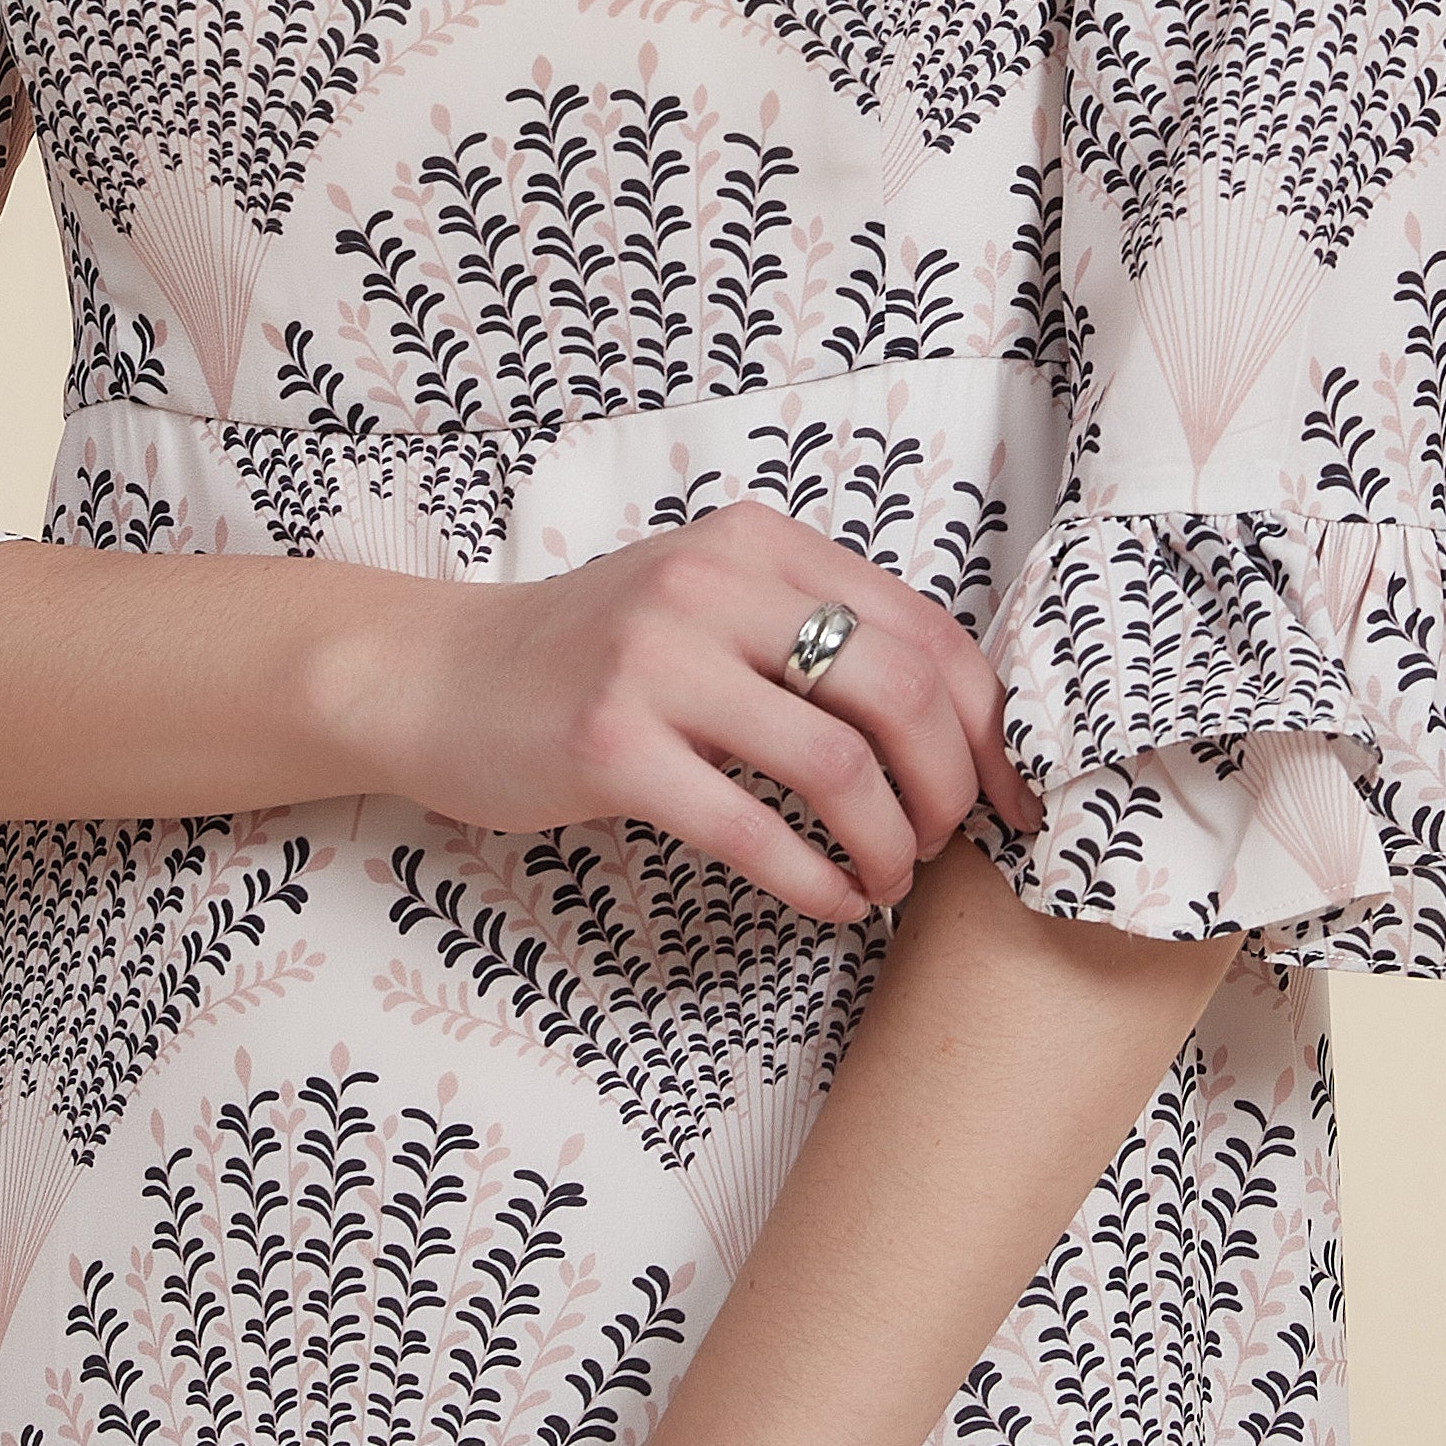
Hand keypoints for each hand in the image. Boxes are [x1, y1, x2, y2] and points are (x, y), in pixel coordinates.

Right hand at [343, 501, 1041, 926]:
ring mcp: (657, 661)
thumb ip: (812, 633)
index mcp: (759, 544)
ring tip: (884, 879)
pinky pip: (751, 827)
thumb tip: (955, 732)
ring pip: (839, 763)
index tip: (1009, 800)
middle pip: (901, 694)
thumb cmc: (592, 657)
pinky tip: (829, 901)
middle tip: (944, 846)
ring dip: (889, 844)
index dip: (989, 731)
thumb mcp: (709, 605)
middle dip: (949, 791)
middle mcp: (714, 585)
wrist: (436, 678)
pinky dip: (814, 880)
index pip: (927, 633)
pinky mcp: (610, 744)